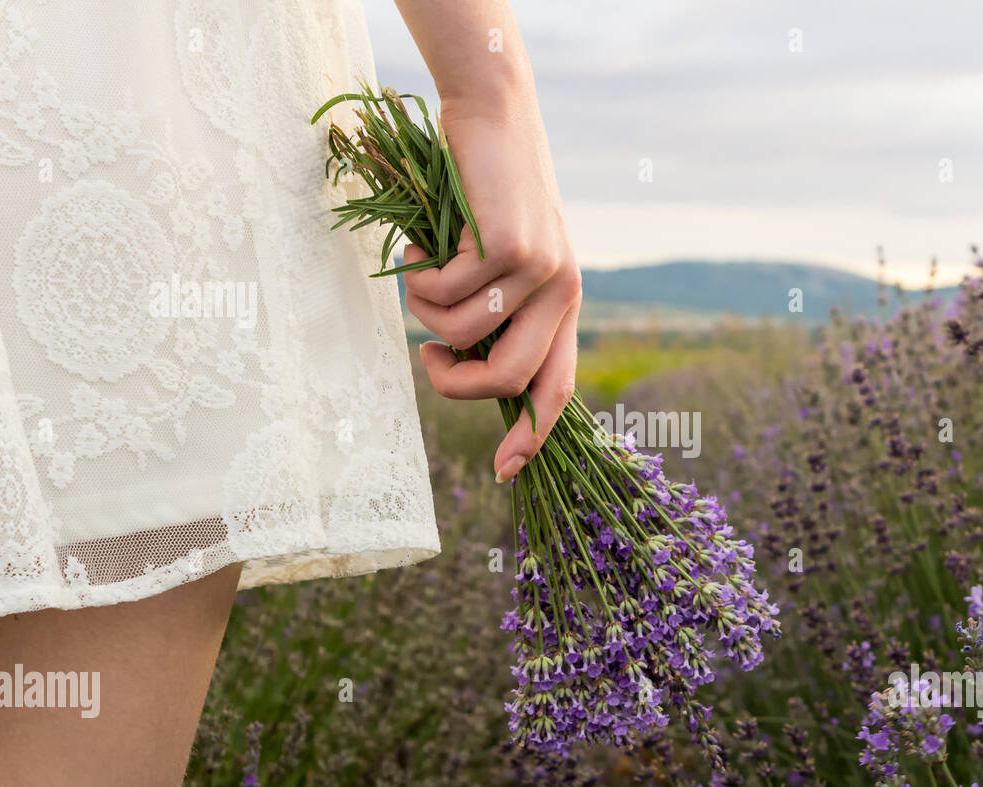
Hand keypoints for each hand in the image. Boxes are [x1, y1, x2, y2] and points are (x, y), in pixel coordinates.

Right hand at [407, 104, 580, 484]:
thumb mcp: (498, 261)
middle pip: (508, 382)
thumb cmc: (486, 194)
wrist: (493, 116)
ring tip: (422, 272)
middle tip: (427, 358)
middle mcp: (563, 294)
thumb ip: (495, 312)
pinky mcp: (513, 246)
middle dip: (456, 384)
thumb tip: (463, 366)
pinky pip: (444, 295)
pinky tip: (423, 244)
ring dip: (425, 314)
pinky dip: (418, 276)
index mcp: (564, 305)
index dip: (533, 437)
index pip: (557, 388)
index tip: (505, 473)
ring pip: (465, 335)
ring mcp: (542, 271)